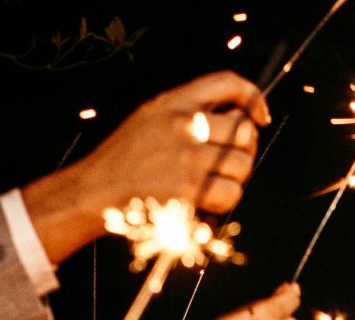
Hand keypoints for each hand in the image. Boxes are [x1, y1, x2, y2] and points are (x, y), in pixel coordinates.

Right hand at [25, 71, 268, 261]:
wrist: (94, 191)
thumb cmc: (123, 160)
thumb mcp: (150, 117)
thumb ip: (187, 112)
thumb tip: (234, 121)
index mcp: (174, 101)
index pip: (228, 83)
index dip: (252, 97)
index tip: (259, 116)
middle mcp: (184, 124)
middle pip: (243, 130)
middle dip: (245, 149)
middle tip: (230, 162)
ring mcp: (188, 156)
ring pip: (242, 165)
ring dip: (235, 178)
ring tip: (214, 183)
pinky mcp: (189, 188)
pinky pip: (231, 193)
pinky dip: (225, 200)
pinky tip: (207, 201)